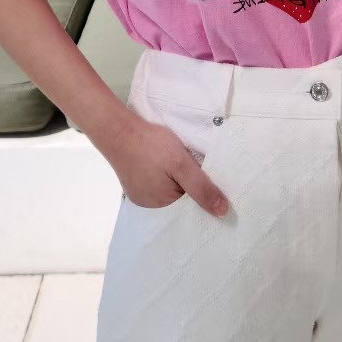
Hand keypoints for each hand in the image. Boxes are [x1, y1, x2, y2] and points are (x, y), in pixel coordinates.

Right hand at [114, 115, 229, 217]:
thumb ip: (201, 188)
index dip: (206, 201)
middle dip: (193, 192)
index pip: (191, 211)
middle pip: (181, 204)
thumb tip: (222, 212)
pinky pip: (158, 186)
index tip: (220, 192)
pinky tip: (171, 167)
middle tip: (206, 176)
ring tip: (188, 169)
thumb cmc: (151, 146)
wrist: (119, 130)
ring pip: (170, 194)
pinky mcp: (137, 183)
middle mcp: (150, 207)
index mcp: (162, 207)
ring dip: (180, 184)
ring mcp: (141, 195)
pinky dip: (168, 179)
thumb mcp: (182, 164)